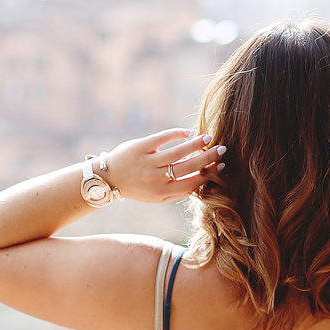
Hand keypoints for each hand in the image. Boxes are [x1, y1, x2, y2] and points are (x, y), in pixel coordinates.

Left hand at [105, 129, 225, 202]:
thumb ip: (176, 192)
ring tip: (208, 137)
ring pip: (177, 153)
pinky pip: (162, 138)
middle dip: (207, 158)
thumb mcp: (155, 197)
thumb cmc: (136, 187)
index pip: (191, 183)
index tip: (221, 165)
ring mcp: (147, 162)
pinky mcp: (139, 147)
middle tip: (221, 149)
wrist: (108, 178)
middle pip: (187, 167)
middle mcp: (155, 179)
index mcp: (162, 193)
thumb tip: (201, 182)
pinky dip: (176, 134)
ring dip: (195, 145)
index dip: (208, 174)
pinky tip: (187, 132)